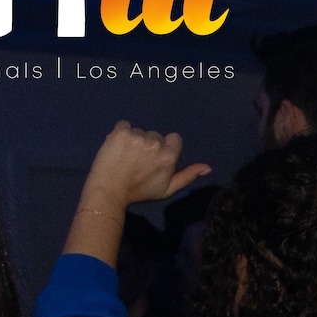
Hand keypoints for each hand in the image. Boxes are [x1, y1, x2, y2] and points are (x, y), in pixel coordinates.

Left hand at [79, 121, 209, 213]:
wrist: (109, 190)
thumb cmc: (140, 191)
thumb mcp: (168, 189)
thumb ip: (188, 176)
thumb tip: (208, 167)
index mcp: (169, 156)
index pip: (174, 139)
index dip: (165, 148)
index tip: (154, 159)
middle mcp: (155, 143)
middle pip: (155, 135)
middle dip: (148, 145)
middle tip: (137, 161)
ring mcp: (136, 136)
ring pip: (139, 131)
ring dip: (134, 140)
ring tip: (125, 156)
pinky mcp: (120, 132)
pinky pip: (124, 125)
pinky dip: (121, 133)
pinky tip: (117, 147)